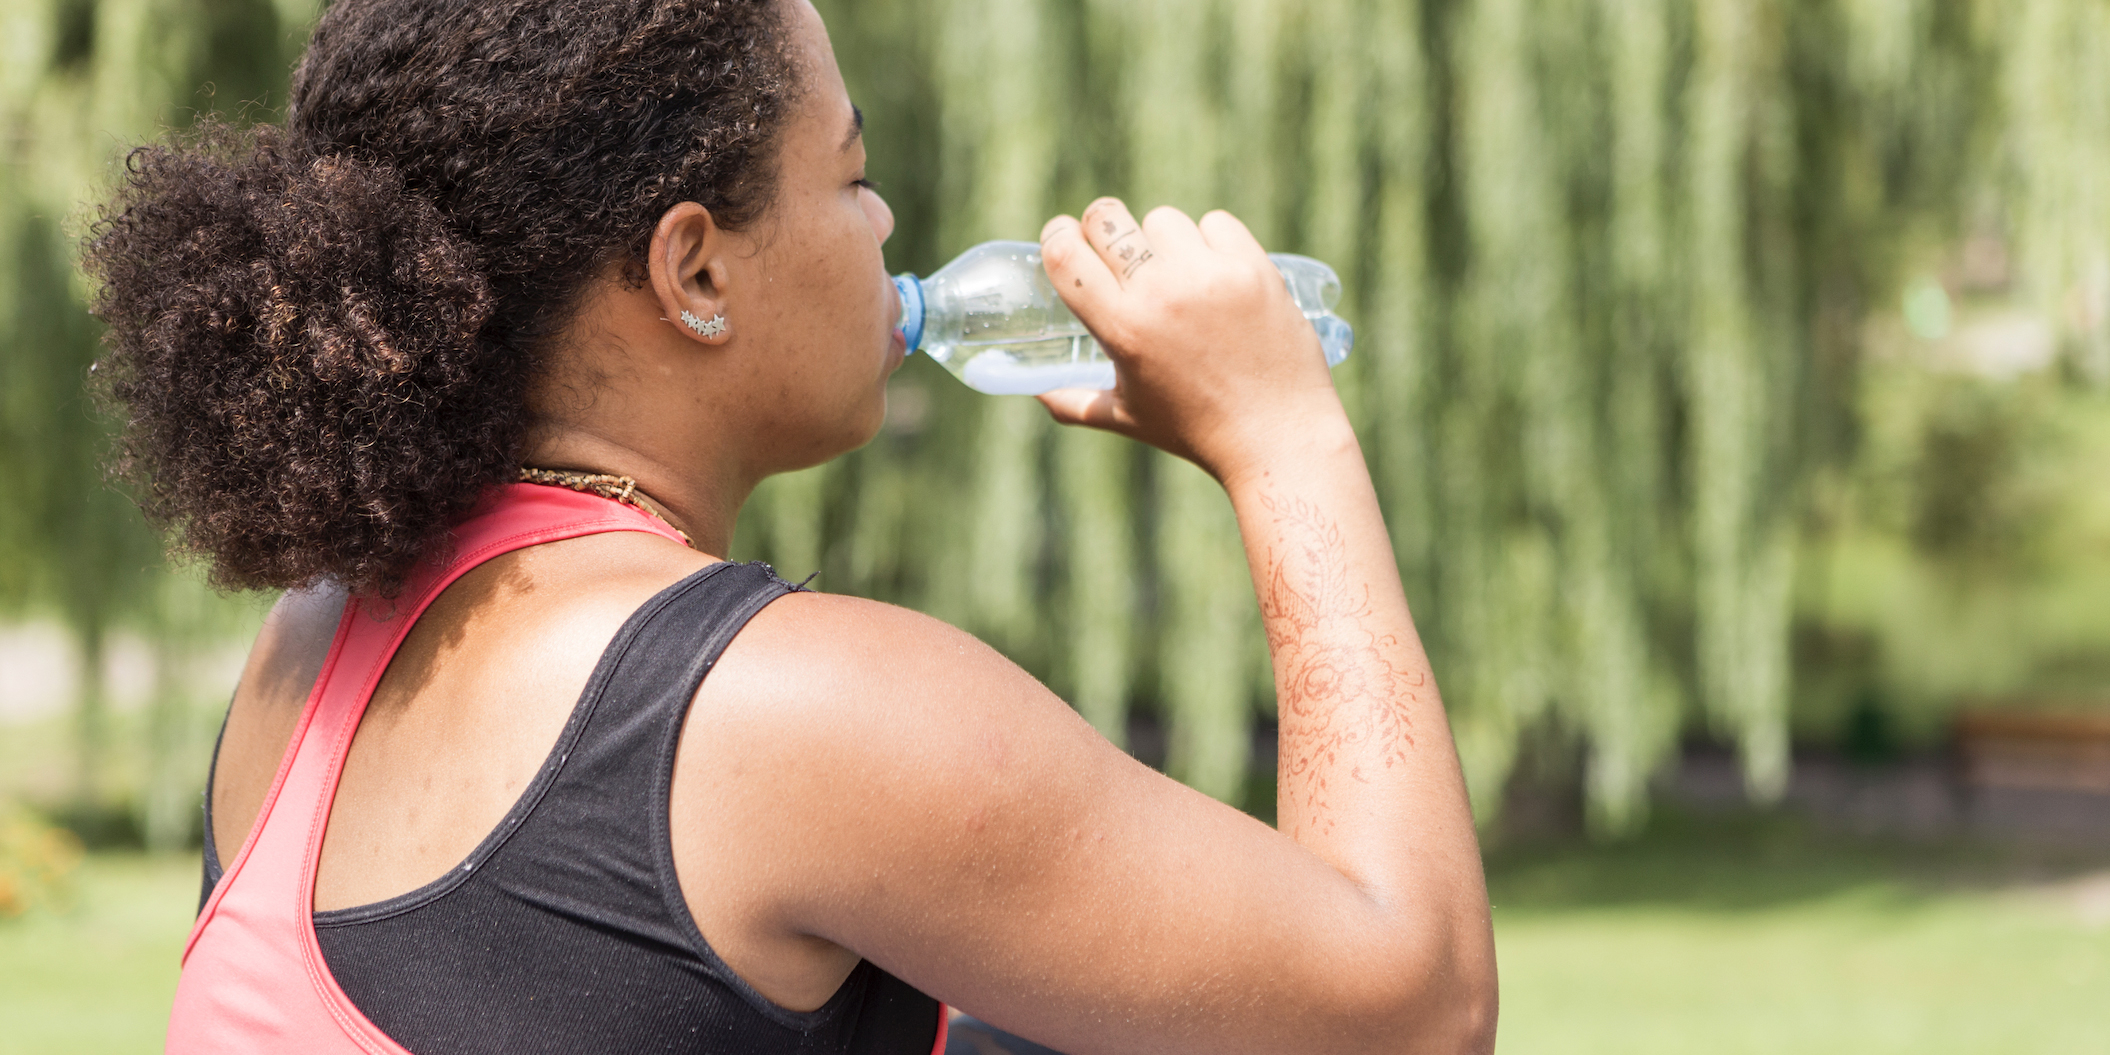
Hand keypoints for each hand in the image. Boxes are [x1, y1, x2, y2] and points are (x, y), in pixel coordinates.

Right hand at [1035, 199, 1347, 484]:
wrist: (1279, 437)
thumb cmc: (1198, 431)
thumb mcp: (1127, 418)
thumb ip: (1075, 404)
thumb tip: (1037, 391)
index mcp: (1122, 329)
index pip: (1065, 254)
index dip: (1056, 236)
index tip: (1063, 238)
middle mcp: (1161, 294)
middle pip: (1107, 218)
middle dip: (1102, 227)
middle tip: (1118, 250)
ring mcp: (1209, 277)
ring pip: (1163, 219)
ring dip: (1162, 240)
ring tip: (1178, 274)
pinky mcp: (1253, 267)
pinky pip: (1216, 223)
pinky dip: (1211, 241)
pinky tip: (1216, 272)